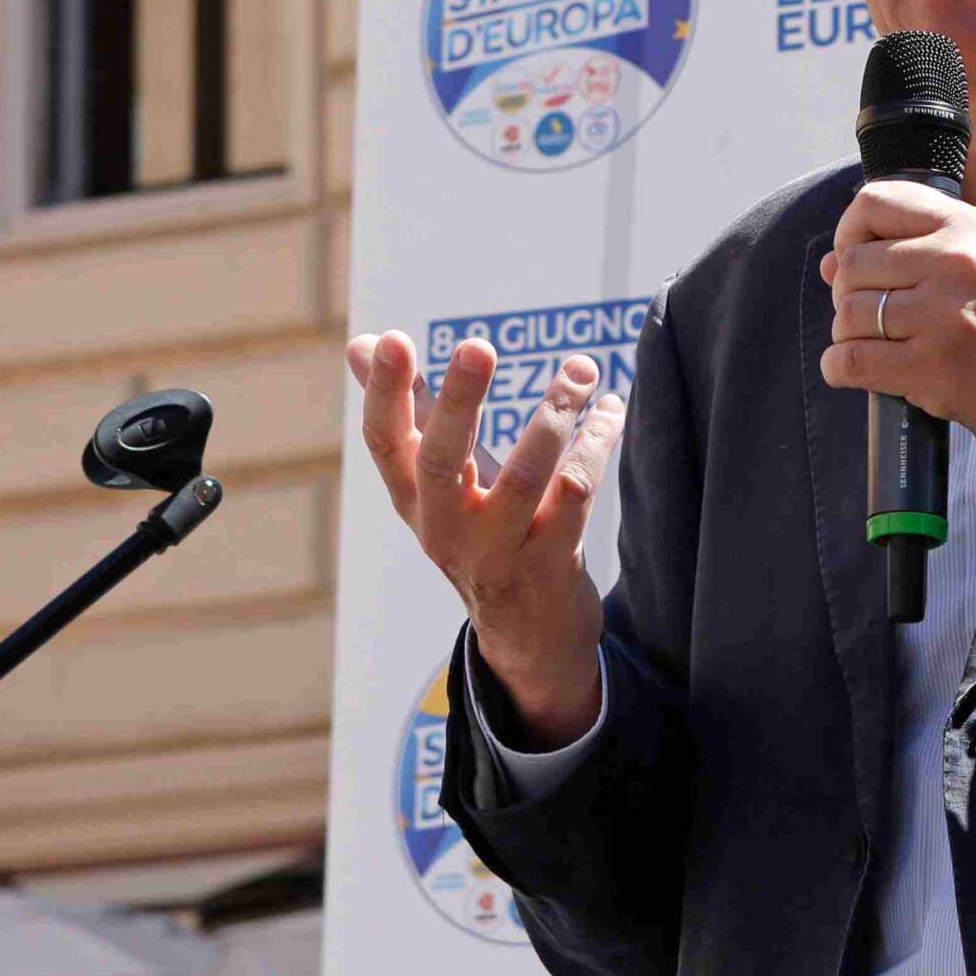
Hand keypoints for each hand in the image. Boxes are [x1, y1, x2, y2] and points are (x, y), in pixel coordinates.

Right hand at [347, 330, 623, 747]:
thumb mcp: (436, 483)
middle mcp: (446, 528)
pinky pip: (576, 495)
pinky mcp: (550, 564)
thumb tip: (364, 341)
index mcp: (413, 499)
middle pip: (440, 461)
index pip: (385, 442)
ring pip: (524, 479)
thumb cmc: (479, 533)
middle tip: (478, 345)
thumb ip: (409, 410)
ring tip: (580, 368)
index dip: (383, 393)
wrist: (527, 636)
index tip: (392, 339)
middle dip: (458, 401)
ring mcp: (498, 551)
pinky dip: (597, 444)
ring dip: (553, 417)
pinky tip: (611, 409)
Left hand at [820, 181, 975, 488]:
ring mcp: (940, 315)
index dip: (850, 230)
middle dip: (848, 294)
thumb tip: (831, 263)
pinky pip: (851, 360)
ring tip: (874, 345)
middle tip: (869, 316)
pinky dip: (840, 367)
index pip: (875, 201)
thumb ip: (913, 252)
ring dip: (847, 334)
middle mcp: (953, 262)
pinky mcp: (930, 367)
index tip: (855, 257)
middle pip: (854, 264)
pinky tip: (853, 370)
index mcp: (967, 227)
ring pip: (849, 313)